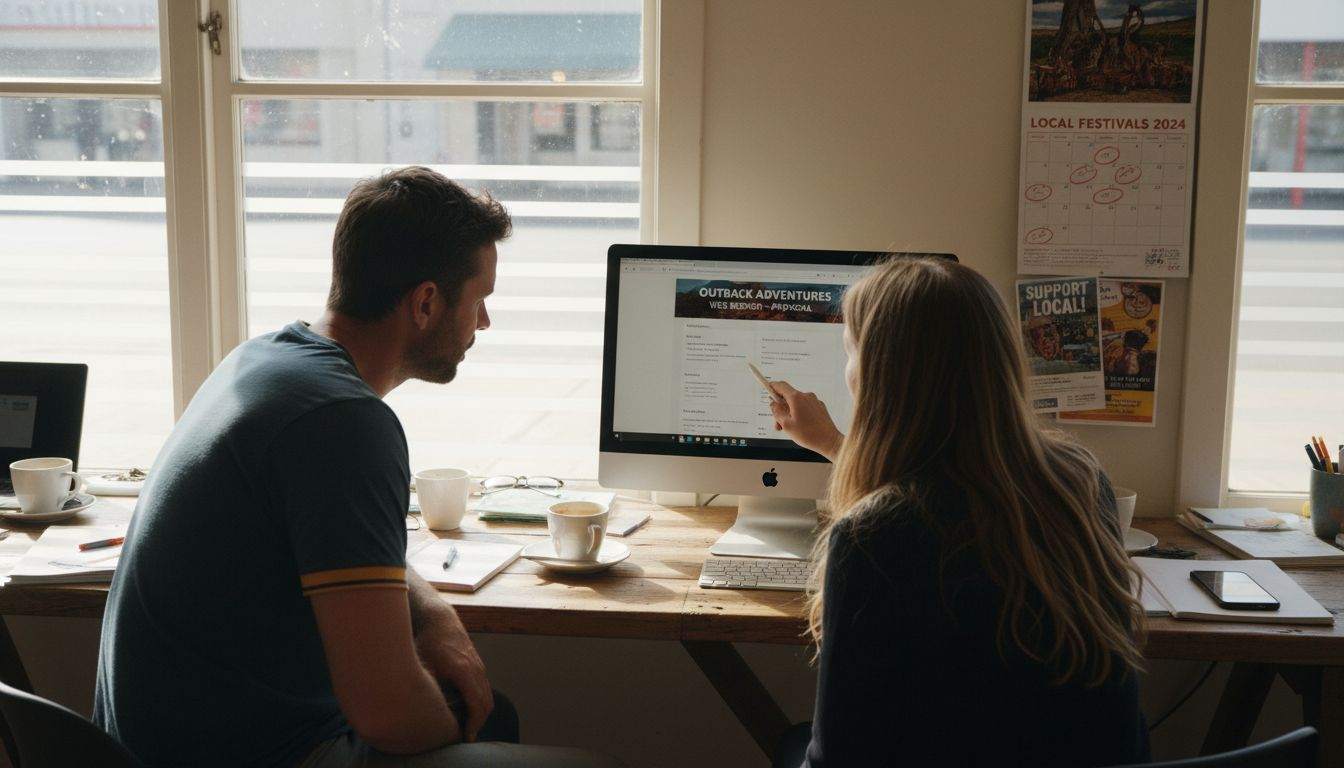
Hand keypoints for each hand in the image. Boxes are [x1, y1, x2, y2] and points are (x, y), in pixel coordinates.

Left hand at [409, 575, 492, 740]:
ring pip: (487, 695)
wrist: (438, 618)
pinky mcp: (478, 663)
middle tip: (467, 735)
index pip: (476, 704)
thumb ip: (427, 686)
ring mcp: (479, 665)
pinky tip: (468, 707)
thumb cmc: (428, 641)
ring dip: (480, 712)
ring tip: (468, 725)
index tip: (466, 737)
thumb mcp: (423, 665)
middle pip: (486, 703)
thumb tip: (425, 707)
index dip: (473, 724)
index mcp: (463, 671)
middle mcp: (475, 669)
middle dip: (478, 722)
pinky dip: (480, 701)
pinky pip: (484, 687)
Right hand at [767, 380, 843, 461]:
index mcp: (797, 398)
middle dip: (781, 408)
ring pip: (796, 403)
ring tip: (789, 428)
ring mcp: (814, 401)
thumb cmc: (809, 434)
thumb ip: (777, 412)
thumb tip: (773, 404)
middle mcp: (806, 396)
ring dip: (789, 413)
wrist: (829, 441)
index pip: (781, 385)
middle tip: (777, 422)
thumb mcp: (786, 424)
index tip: (767, 388)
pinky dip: (799, 414)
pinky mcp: (819, 407)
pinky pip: (805, 407)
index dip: (772, 387)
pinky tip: (800, 426)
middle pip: (788, 397)